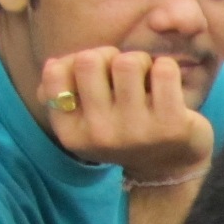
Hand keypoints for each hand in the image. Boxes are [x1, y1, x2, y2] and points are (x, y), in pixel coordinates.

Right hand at [38, 47, 213, 183]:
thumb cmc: (123, 128)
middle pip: (89, 60)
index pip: (55, 74)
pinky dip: (166, 68)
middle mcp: (100, 135)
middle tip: (123, 74)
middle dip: (108, 57)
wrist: (170, 166)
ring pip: (127, 62)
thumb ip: (62, 91)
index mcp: (73, 134)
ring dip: (139, 61)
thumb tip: (53, 63)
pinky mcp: (170, 125)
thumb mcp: (86, 119)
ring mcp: (135, 131)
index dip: (75, 61)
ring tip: (146, 80)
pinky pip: (163, 69)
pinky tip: (168, 87)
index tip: (94, 75)